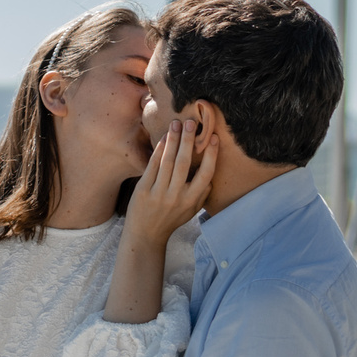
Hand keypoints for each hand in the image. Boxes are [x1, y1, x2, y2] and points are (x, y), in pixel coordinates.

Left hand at [123, 119, 215, 248]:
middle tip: (192, 122)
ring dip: (173, 141)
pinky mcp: (143, 190)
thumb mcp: (191, 211)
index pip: (206, 174)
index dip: (211, 155)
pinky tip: (164, 138)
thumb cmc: (171, 219)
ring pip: (168, 162)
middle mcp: (176, 196)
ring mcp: (158, 193)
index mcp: (191, 200)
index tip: (213, 137)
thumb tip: (212, 176)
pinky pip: (152, 166)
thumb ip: (202, 195)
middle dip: (188, 141)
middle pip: (185, 163)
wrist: (145, 234)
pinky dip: (159, 151)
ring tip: (177, 124)